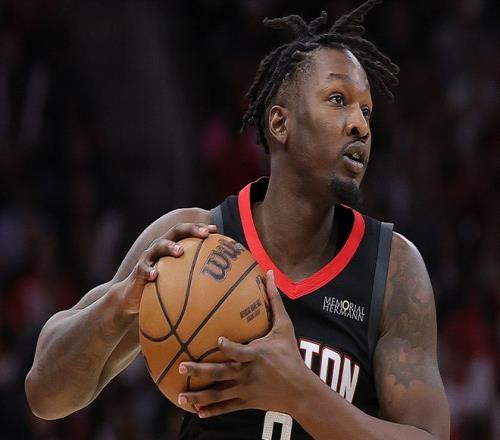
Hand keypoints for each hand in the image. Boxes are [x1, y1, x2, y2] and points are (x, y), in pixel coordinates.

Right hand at [113, 223, 216, 314]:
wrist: (133, 297)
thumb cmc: (162, 286)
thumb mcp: (179, 279)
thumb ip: (195, 276)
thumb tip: (221, 284)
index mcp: (173, 246)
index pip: (188, 232)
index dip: (201, 228)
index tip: (215, 230)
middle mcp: (161, 247)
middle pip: (176, 231)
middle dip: (191, 230)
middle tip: (204, 234)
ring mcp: (149, 257)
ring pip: (159, 246)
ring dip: (170, 246)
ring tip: (180, 251)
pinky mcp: (138, 271)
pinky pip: (143, 269)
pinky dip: (148, 271)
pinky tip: (154, 275)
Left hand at [177, 270, 307, 416]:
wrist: (300, 389)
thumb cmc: (290, 354)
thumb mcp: (285, 327)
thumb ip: (274, 300)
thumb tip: (269, 274)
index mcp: (256, 355)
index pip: (241, 351)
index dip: (229, 347)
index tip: (215, 340)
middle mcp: (248, 373)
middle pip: (221, 374)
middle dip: (200, 371)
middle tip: (181, 367)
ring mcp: (246, 390)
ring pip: (219, 395)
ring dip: (200, 396)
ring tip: (180, 397)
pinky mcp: (246, 402)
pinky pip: (226, 407)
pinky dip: (212, 411)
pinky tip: (196, 411)